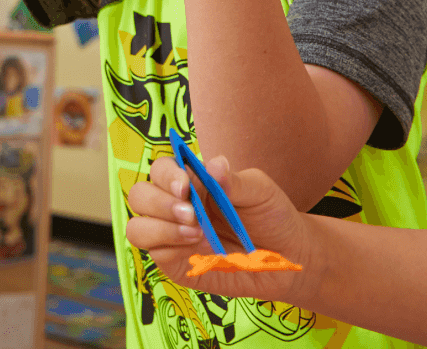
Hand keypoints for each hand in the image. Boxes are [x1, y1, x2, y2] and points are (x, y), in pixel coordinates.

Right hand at [125, 155, 313, 303]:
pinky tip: (198, 247)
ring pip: (136, 227)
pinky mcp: (174, 262)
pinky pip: (153, 253)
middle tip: (191, 213)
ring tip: (195, 232)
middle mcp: (174, 206)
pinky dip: (170, 247)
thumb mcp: (260, 191)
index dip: (166, 175)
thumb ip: (234, 180)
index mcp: (191, 182)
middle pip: (139, 196)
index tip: (185, 186)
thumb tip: (213, 165)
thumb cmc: (271, 217)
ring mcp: (171, 236)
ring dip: (160, 228)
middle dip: (159, 203)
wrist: (289, 257)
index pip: (161, 169)